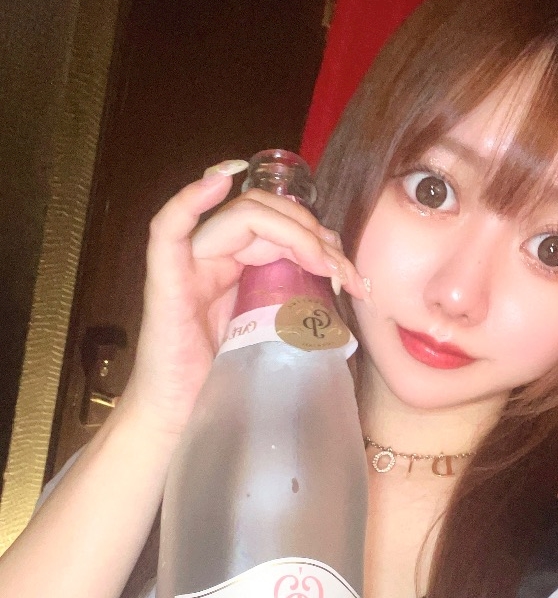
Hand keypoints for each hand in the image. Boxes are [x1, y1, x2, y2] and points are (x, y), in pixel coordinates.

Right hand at [120, 161, 362, 440]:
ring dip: (294, 231)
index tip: (352, 278)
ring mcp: (188, 263)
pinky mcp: (165, 280)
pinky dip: (191, 198)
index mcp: (239, 263)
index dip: (323, 241)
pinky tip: (219, 179)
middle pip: (268, 214)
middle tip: (344, 275)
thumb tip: (344, 278)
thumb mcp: (276, 333)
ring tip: (325, 265)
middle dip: (316, 237)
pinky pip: (169, 227)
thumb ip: (298, 300)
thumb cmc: (224, 381)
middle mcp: (215, 255)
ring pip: (241, 215)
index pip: (284, 226)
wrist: (180, 418)